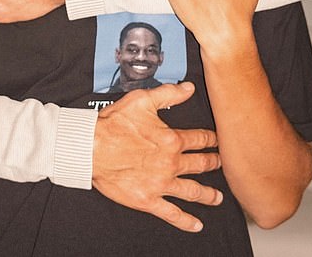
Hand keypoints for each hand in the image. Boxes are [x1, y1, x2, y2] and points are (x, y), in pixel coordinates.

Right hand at [92, 82, 221, 231]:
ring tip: (217, 197)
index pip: (199, 139)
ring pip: (192, 191)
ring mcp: (161, 184)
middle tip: (220, 165)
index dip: (211, 139)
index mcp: (171, 140)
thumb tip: (189, 88)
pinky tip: (196, 224)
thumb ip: (168, 94)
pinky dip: (186, 221)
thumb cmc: (114, 124)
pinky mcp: (148, 200)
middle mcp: (171, 164)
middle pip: (200, 165)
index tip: (217, 141)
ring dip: (208, 195)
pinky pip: (172, 214)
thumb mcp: (142, 100)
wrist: (91, 148)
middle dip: (213, 164)